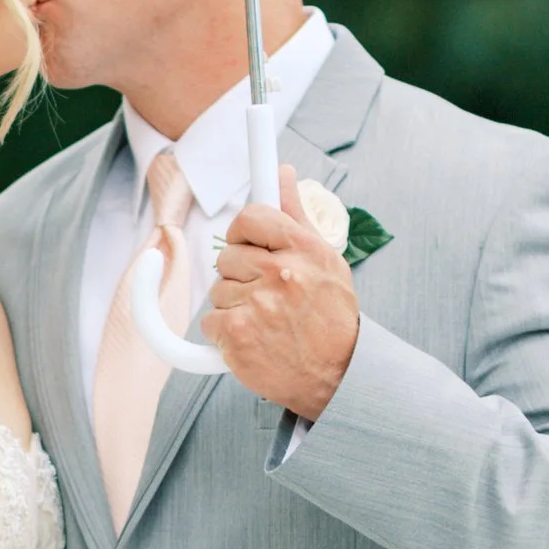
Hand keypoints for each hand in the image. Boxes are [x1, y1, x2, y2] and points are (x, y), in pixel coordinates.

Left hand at [204, 163, 359, 423]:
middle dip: (239, 275)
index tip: (244, 243)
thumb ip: (296, 216)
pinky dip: (224, 335)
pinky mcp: (238, 336)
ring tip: (265, 321)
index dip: (240, 231)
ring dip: (233, 306)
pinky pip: (210, 323)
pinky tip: (252, 340)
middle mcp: (281, 273)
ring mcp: (257, 305)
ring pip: (217, 290)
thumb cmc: (331, 317)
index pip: (250, 217)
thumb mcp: (325, 260)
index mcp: (303, 249)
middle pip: (227, 256)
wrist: (339, 375)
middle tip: (266, 295)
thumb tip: (282, 172)